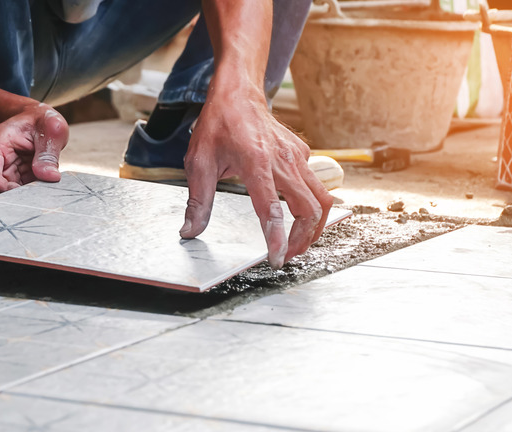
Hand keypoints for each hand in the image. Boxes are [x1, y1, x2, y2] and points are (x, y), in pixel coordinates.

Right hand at [0, 103, 68, 193]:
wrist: (39, 118)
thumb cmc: (42, 119)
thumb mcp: (52, 129)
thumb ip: (49, 153)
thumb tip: (49, 176)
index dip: (1, 189)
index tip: (23, 192)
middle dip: (12, 198)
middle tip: (36, 196)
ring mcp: (6, 172)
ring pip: (4, 195)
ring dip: (23, 198)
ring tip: (42, 192)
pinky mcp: (17, 179)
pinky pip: (19, 194)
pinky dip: (30, 196)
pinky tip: (44, 191)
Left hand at [179, 87, 332, 268]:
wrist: (237, 93)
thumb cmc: (218, 124)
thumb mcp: (199, 163)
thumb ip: (198, 202)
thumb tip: (190, 231)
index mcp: (256, 163)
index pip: (272, 209)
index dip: (277, 238)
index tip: (276, 258)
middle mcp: (283, 161)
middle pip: (309, 209)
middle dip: (301, 239)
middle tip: (286, 256)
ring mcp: (297, 156)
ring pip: (321, 199)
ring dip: (313, 226)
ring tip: (298, 243)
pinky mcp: (303, 154)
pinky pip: (315, 184)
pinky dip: (311, 204)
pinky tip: (295, 212)